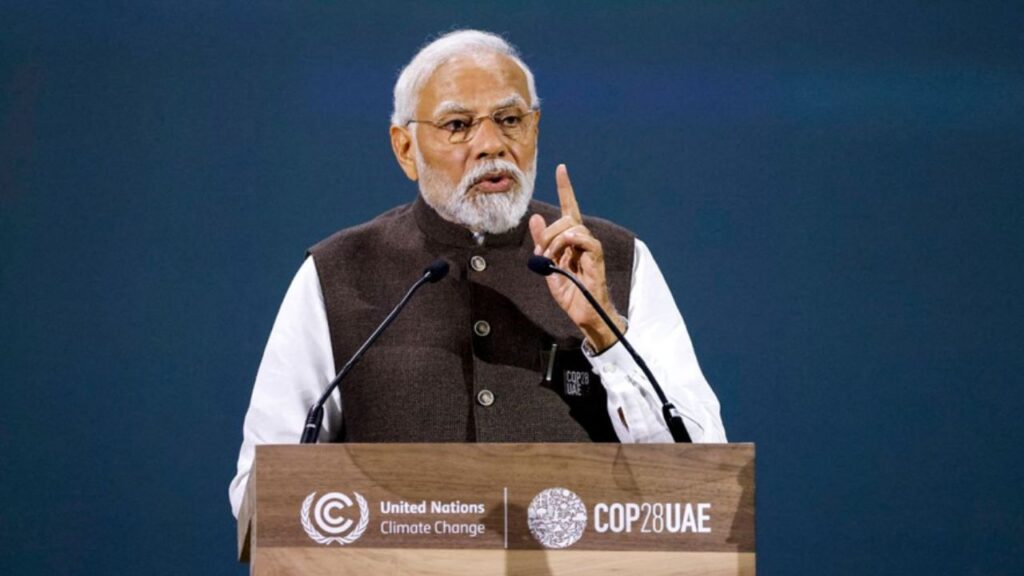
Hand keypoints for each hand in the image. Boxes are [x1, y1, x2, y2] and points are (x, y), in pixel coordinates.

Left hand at [529, 164, 625, 352]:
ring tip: (550, 260)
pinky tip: (564, 256)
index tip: (561, 168)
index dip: (565, 188)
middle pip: (566, 218)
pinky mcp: (596, 260)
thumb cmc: (571, 292)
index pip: (569, 207)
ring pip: (574, 227)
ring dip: (556, 241)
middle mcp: (583, 241)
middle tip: (540, 254)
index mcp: (571, 241)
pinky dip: (572, 243)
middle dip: (547, 233)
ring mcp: (591, 249)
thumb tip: (534, 217)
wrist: (585, 314)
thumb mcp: (547, 266)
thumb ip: (541, 242)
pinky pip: (586, 240)